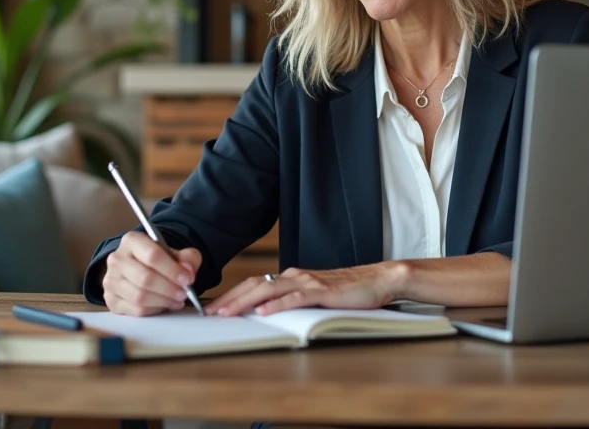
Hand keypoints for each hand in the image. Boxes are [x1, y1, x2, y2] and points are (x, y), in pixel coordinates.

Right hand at [102, 232, 201, 316]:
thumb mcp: (177, 253)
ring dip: (163, 301)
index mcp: (132, 241)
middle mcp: (116, 259)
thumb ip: (188, 259)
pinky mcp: (110, 300)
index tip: (187, 279)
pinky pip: (134, 310)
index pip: (152, 255)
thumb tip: (187, 272)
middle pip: (145, 278)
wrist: (140, 269)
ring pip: (139, 296)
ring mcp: (110, 280)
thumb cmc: (160, 261)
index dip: (172, 270)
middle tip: (184, 293)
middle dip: (169, 288)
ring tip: (177, 300)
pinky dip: (154, 310)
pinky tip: (164, 305)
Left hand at [203, 263, 404, 316]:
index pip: (256, 284)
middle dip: (231, 298)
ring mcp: (309, 282)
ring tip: (227, 312)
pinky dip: (277, 304)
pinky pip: (295, 298)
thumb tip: (270, 312)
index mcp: (293, 277)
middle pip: (256, 284)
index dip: (233, 295)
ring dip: (245, 301)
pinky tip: (264, 311)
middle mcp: (296, 276)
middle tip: (210, 312)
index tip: (215, 308)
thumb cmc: (350, 290)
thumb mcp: (316, 296)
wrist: (378, 279)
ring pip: (270, 289)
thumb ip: (295, 300)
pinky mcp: (323, 291)